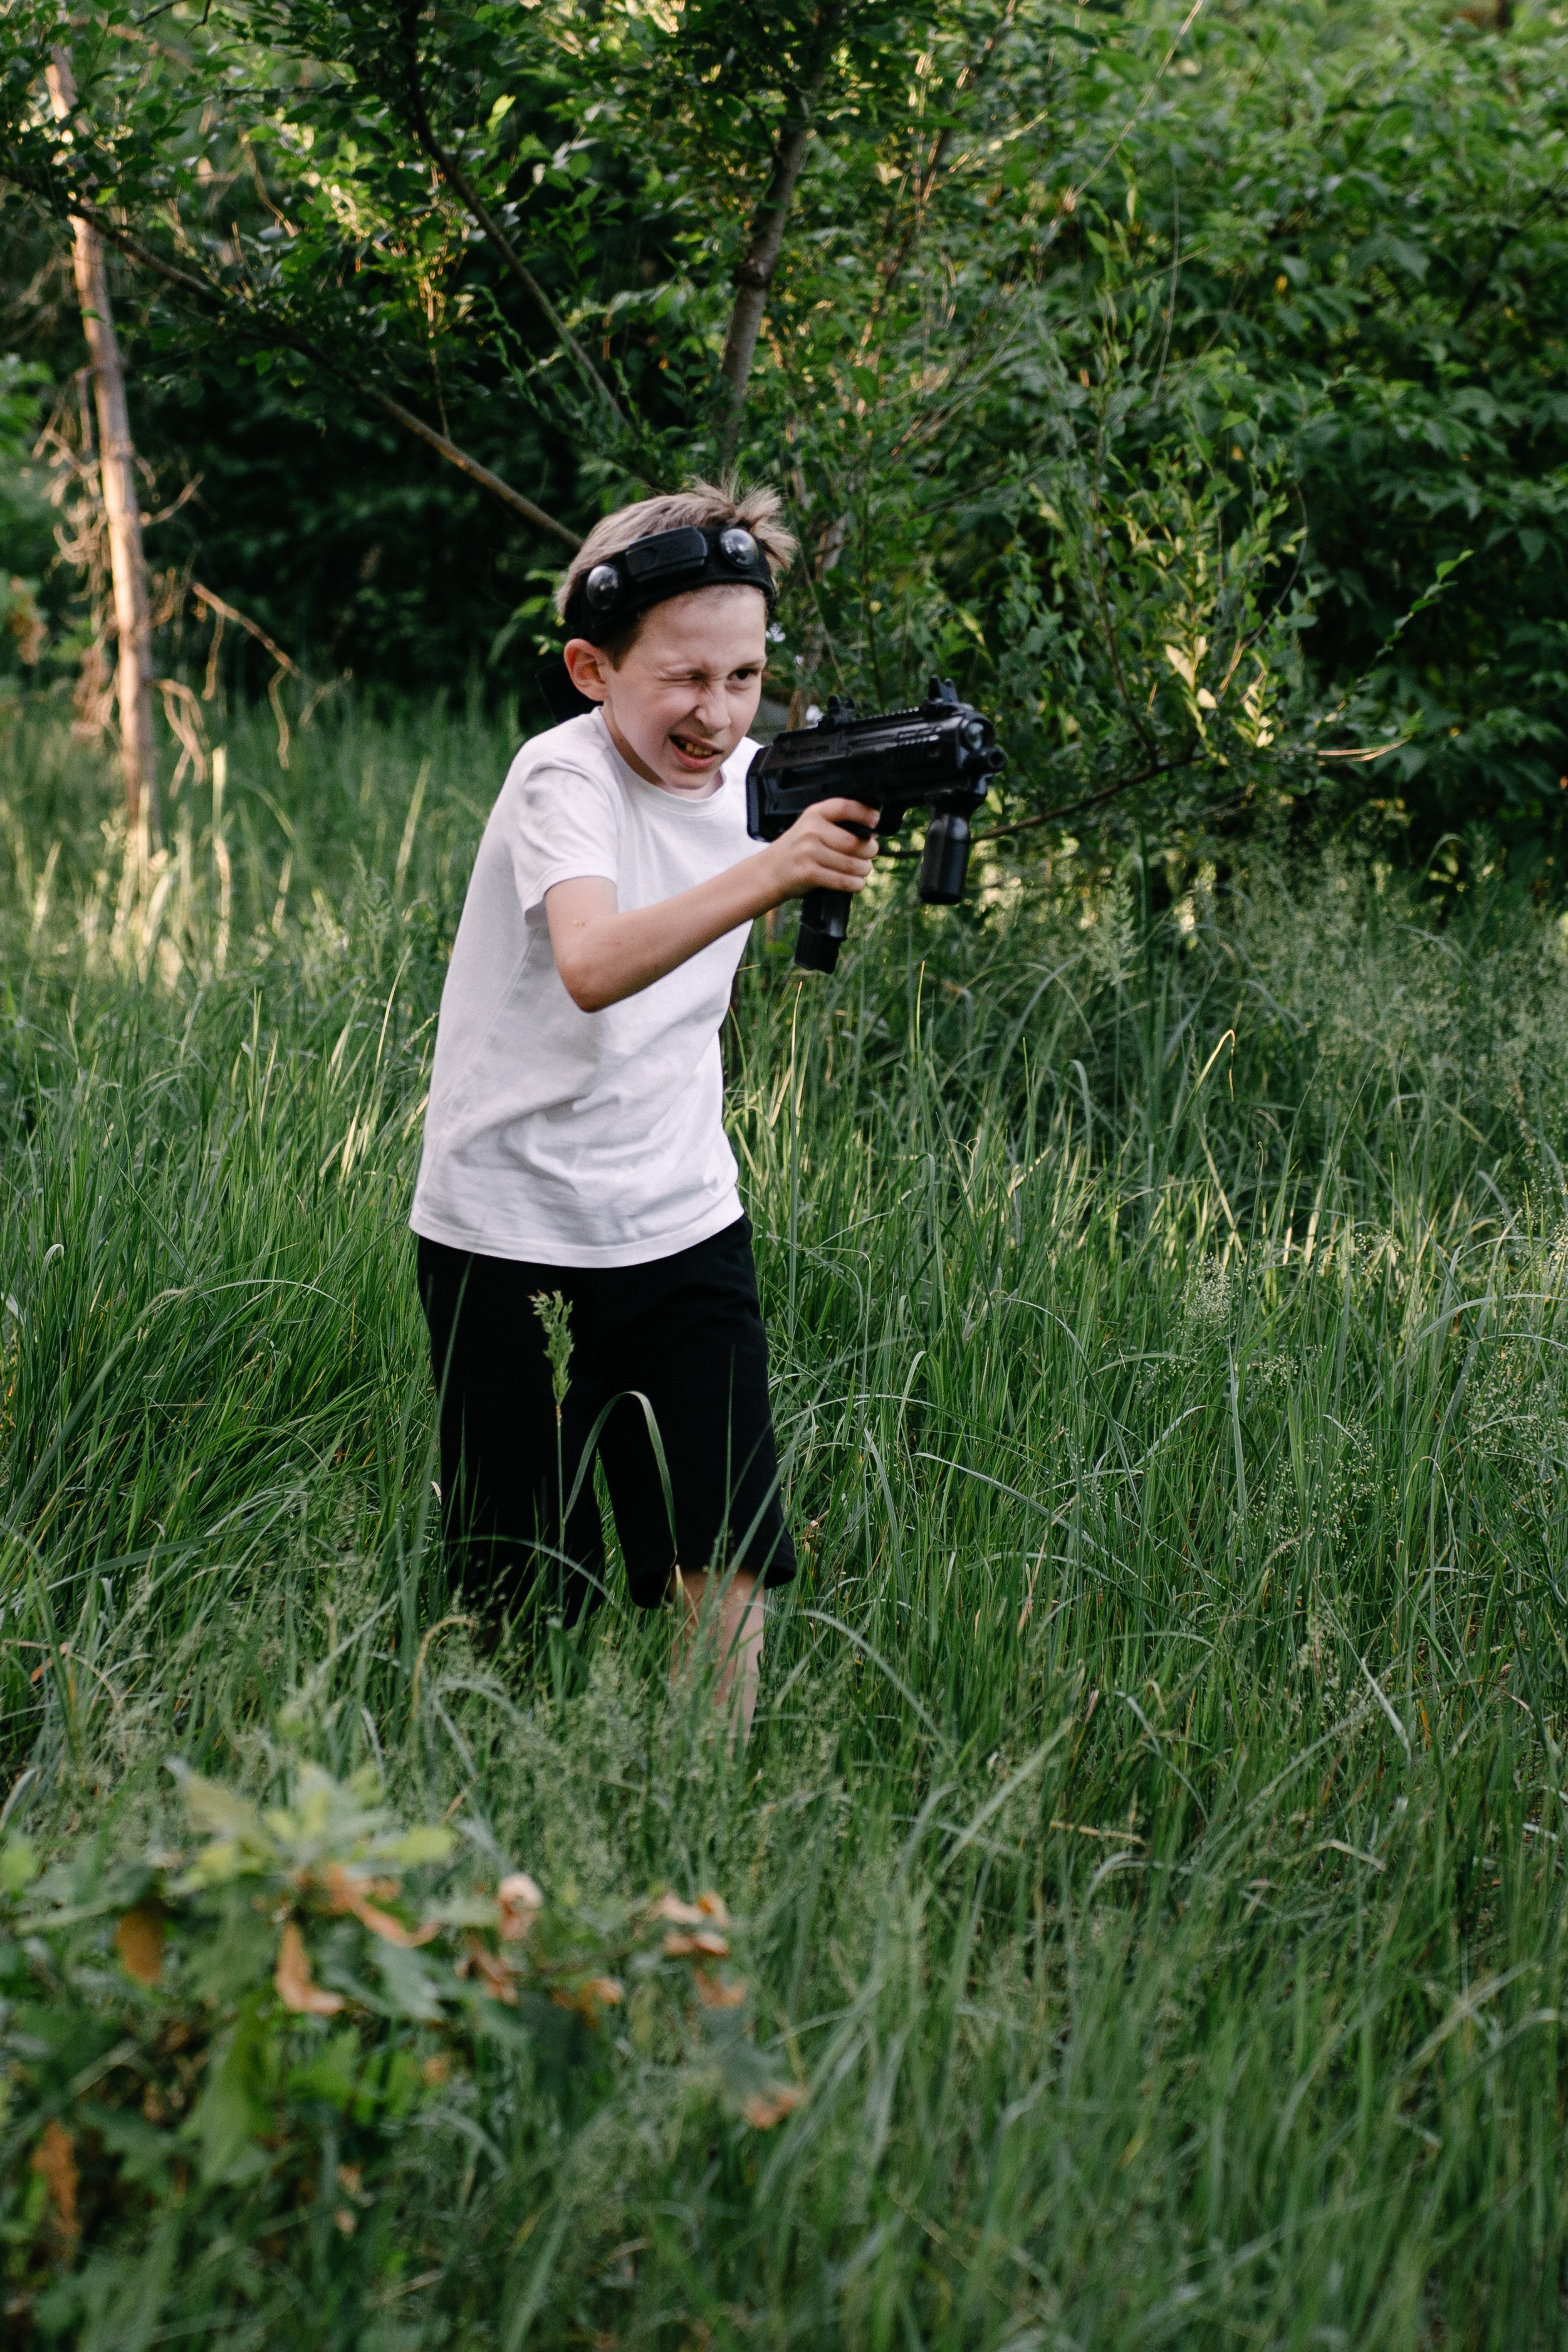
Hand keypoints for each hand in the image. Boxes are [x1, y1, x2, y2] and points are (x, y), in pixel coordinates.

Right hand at [762, 799, 879, 905]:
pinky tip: (855, 883)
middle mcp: (811, 831)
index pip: (845, 807)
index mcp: (815, 814)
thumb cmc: (796, 851)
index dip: (865, 814)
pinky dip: (855, 884)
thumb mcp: (811, 827)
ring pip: (852, 864)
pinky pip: (843, 880)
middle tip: (869, 855)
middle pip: (855, 842)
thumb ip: (836, 826)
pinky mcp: (809, 873)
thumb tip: (871, 834)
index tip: (875, 822)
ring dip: (863, 870)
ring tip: (862, 870)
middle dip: (869, 851)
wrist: (769, 872)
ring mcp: (809, 852)